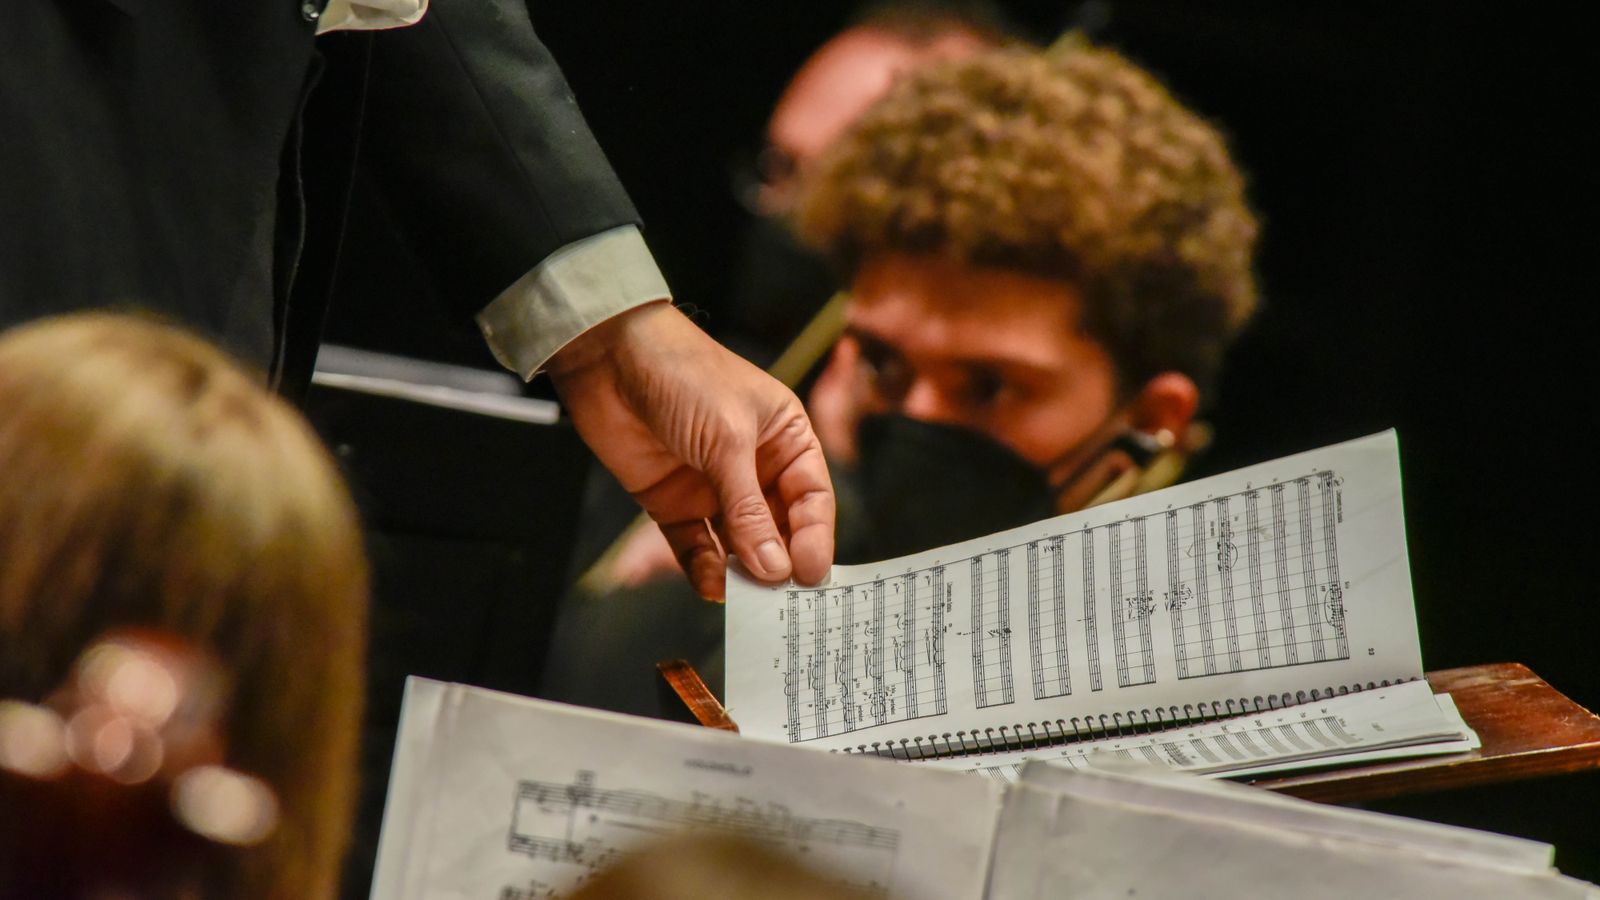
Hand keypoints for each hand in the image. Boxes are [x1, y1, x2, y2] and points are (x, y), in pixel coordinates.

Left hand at [548, 302, 834, 599]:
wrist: (609, 356)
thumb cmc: (685, 374)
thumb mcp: (728, 440)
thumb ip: (749, 509)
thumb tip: (775, 567)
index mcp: (785, 439)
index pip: (812, 498)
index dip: (815, 537)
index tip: (810, 575)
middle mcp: (754, 466)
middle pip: (778, 528)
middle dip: (778, 562)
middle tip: (780, 601)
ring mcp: (712, 486)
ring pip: (736, 543)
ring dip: (741, 571)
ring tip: (745, 601)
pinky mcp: (673, 502)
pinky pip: (694, 545)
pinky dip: (702, 568)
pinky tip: (709, 586)